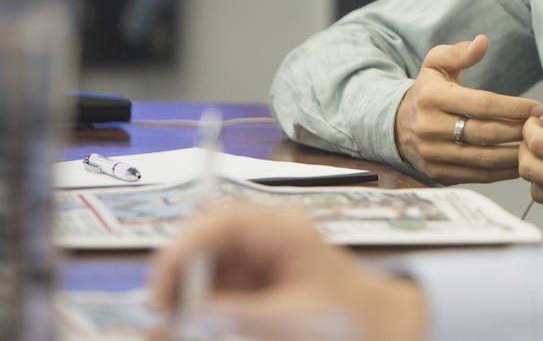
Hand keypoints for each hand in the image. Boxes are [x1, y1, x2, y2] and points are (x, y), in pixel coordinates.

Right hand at [148, 201, 425, 340]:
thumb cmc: (345, 316)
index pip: (219, 221)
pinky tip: (187, 328)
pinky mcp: (248, 278)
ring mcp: (254, 254)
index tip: (162, 293)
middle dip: (176, 276)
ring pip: (200, 265)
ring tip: (172, 328)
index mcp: (282, 230)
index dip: (182, 250)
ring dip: (182, 295)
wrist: (373, 323)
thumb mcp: (295, 319)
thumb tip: (193, 313)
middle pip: (202, 239)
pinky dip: (195, 307)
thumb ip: (244, 316)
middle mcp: (263, 235)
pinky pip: (210, 287)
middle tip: (164, 318)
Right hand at [394, 34, 542, 182]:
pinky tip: (521, 162)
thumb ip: (459, 53)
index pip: (481, 104)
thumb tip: (482, 41)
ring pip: (484, 158)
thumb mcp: (436, 64)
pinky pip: (477, 175)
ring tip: (537, 144)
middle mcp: (430, 128)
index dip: (513, 107)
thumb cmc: (428, 90)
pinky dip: (503, 172)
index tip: (537, 107)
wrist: (397, 126)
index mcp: (432, 98)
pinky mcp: (438, 174)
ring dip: (516, 153)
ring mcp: (433, 154)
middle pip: (485, 133)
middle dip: (519, 130)